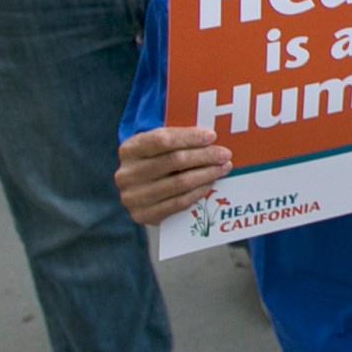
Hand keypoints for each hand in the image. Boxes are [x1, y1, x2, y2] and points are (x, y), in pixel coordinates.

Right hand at [115, 126, 231, 224]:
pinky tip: (209, 183)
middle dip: (205, 156)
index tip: (212, 136)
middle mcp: (127, 174)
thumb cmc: (154, 161)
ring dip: (207, 174)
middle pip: (175, 161)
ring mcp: (133, 197)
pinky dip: (198, 192)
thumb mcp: (156, 146)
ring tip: (223, 167)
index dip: (189, 137)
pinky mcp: (143, 215)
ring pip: (180, 183)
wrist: (137, 191)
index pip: (162, 140)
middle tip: (225, 154)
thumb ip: (177, 139)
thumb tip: (211, 137)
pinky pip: (178, 203)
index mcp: (129, 150)